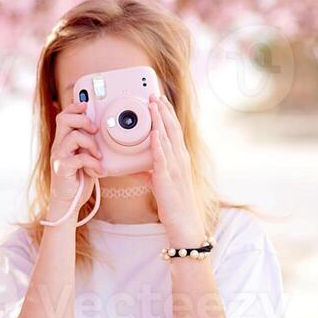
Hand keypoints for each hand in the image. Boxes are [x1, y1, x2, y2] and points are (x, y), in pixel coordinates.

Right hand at [48, 99, 102, 219]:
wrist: (67, 202)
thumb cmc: (78, 179)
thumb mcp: (85, 157)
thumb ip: (89, 145)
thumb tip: (102, 132)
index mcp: (63, 141)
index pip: (64, 116)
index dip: (74, 107)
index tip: (86, 104)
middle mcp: (58, 146)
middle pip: (64, 119)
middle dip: (83, 119)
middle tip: (95, 129)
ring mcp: (59, 156)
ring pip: (74, 136)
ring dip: (91, 144)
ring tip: (99, 156)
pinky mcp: (62, 168)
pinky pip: (80, 158)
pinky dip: (93, 163)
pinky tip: (98, 170)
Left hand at [146, 93, 204, 248]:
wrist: (184, 222)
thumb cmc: (173, 203)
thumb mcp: (160, 184)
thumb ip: (149, 173)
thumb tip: (134, 169)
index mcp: (180, 158)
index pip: (174, 130)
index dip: (168, 114)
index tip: (160, 100)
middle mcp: (180, 159)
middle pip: (172, 129)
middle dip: (163, 110)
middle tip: (154, 94)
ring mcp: (175, 168)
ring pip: (167, 138)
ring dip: (160, 120)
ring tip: (153, 105)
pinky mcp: (167, 178)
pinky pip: (161, 158)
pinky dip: (158, 145)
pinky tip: (154, 133)